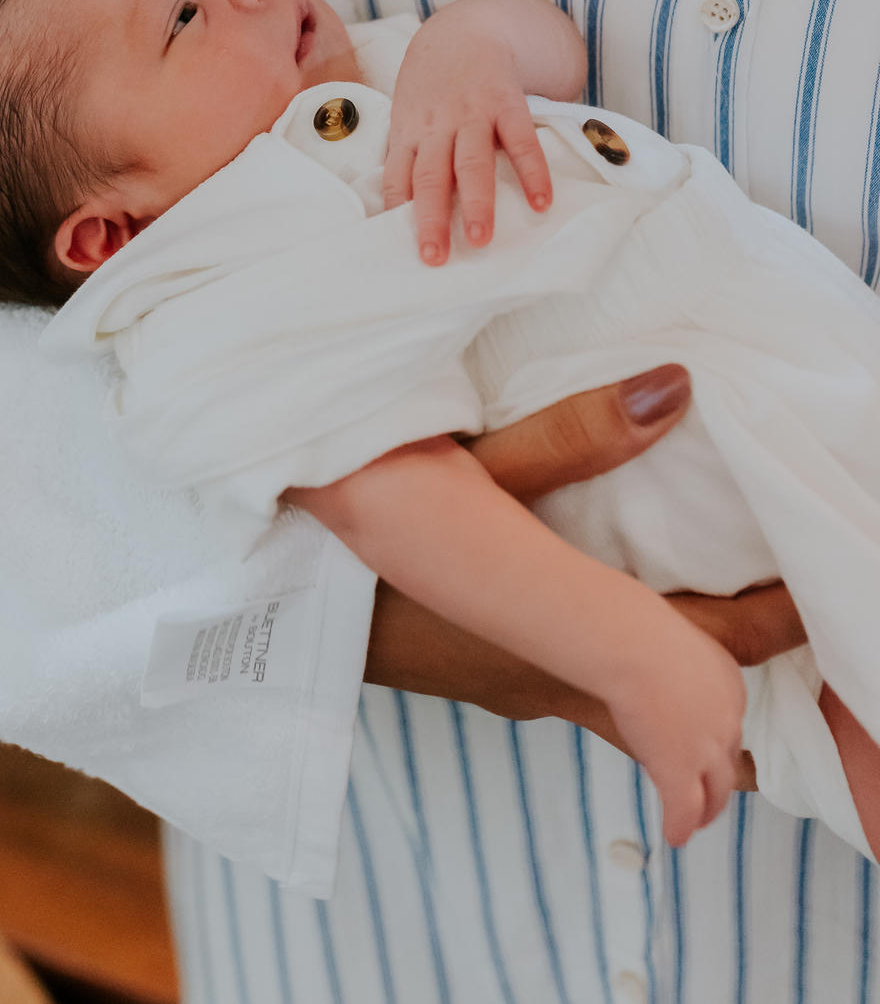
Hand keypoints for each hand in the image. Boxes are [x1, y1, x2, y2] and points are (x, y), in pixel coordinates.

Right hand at [364, 366, 805, 787]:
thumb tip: (679, 388)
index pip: (714, 645)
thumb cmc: (368, 544)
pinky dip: (630, 663)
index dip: (781, 621)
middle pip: (691, 705)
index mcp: (573, 637)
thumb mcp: (467, 475)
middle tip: (793, 616)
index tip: (824, 584)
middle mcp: (560, 682)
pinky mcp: (493, 677)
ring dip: (687, 669)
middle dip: (748, 669)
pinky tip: (620, 609)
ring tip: (724, 613)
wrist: (269, 610)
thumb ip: (573, 436)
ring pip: (637, 703)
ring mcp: (523, 688)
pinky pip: (590, 688)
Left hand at [383, 14, 551, 264]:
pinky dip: (532, 172)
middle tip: (435, 256)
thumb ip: (410, 153)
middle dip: (432, 218)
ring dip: (478, 202)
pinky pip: (521, 141)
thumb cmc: (433, 85)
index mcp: (409, 131)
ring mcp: (472, 113)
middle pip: (431, 176)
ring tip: (481, 239)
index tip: (400, 244)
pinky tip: (541, 201)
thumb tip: (402, 208)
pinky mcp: (506, 102)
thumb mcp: (409, 113)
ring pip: (472, 162)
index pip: (398, 176)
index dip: (398, 210)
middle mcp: (437, 125)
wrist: (465, 30)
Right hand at [605, 617, 744, 845]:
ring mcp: (707, 749)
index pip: (726, 721)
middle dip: (717, 782)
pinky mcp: (679, 770)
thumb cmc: (636, 625)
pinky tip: (674, 837)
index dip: (712, 740)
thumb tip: (643, 650)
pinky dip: (681, 826)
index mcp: (727, 682)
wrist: (630, 641)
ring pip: (715, 792)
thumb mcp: (666, 634)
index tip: (698, 748)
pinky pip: (685, 809)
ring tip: (694, 822)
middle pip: (727, 761)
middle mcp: (727, 719)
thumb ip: (669, 655)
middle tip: (706, 795)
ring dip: (705, 809)